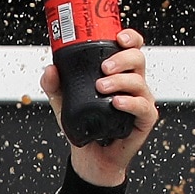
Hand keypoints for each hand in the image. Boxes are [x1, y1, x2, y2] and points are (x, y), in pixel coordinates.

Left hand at [41, 28, 158, 186]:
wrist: (90, 156)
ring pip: (139, 81)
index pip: (130, 48)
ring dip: (120, 80)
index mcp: (118, 73)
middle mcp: (132, 83)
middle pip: (138, 59)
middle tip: (103, 68)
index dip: (129, 38)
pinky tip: (117, 102)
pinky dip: (130, 102)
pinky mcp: (144, 119)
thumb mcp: (63, 101)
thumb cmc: (84, 125)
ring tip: (101, 87)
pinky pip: (143, 107)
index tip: (118, 37)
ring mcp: (140, 100)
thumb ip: (54, 85)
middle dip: (122, 58)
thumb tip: (50, 69)